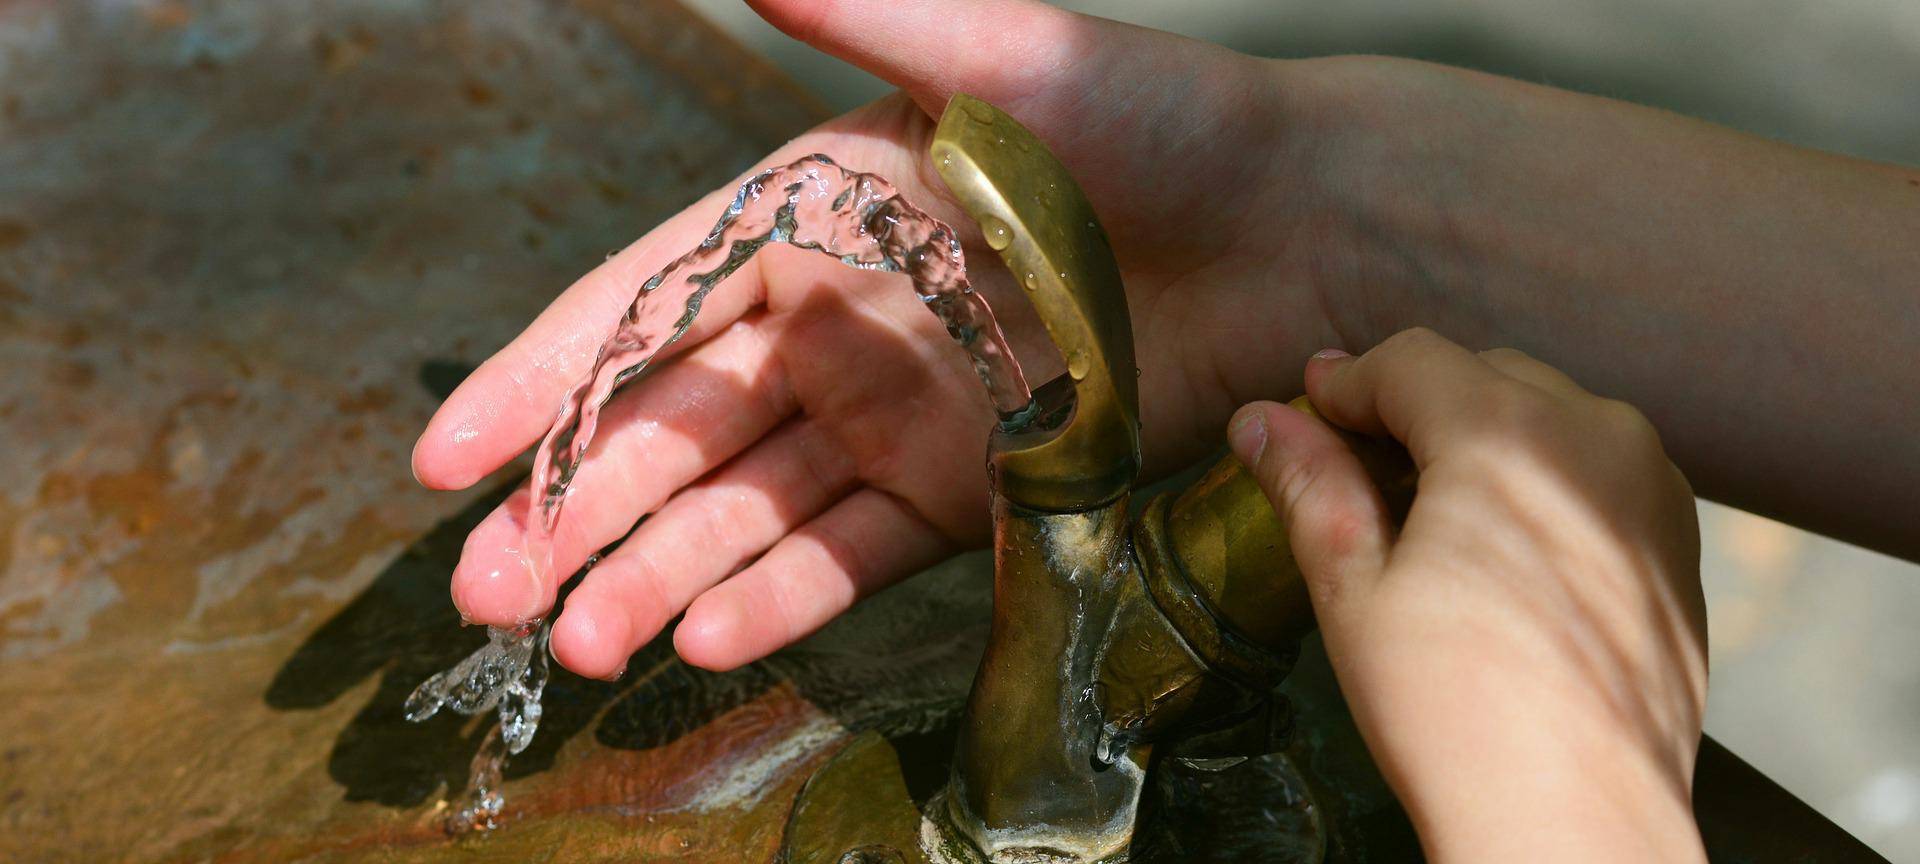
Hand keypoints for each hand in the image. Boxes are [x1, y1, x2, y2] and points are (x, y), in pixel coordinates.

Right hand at [415, 0, 1345, 675]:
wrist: (1297, 227)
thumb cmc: (1155, 123)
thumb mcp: (1003, 55)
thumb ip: (874, 16)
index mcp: (807, 215)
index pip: (643, 304)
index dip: (543, 379)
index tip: (450, 453)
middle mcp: (831, 323)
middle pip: (673, 431)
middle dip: (577, 510)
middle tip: (490, 591)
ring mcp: (892, 416)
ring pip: (747, 508)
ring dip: (660, 574)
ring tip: (583, 642)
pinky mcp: (966, 491)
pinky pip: (851, 551)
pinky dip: (782, 596)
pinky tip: (709, 637)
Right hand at [1229, 329, 1708, 861]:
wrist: (1573, 818)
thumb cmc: (1459, 715)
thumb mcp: (1354, 589)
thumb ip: (1311, 485)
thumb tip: (1262, 421)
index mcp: (1510, 436)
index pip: (1411, 363)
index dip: (1347, 382)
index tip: (1309, 407)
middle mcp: (1598, 438)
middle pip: (1483, 376)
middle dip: (1412, 405)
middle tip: (1351, 455)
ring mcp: (1651, 488)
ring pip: (1548, 415)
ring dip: (1481, 435)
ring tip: (1425, 503)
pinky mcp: (1678, 539)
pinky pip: (1598, 469)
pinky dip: (1542, 478)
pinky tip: (1499, 543)